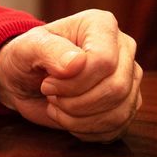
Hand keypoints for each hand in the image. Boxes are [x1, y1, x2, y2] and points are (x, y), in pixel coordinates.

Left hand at [0, 10, 141, 141]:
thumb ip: (49, 50)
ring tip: (60, 107)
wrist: (27, 79)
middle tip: (52, 97)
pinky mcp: (128, 102)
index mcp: (102, 26)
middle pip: (117, 87)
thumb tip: (76, 64)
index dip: (74, 82)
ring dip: (80, 119)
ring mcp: (130, 77)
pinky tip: (71, 118)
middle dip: (76, 103)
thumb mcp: (27, 48)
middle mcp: (124, 48)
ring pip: (119, 111)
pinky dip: (88, 130)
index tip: (47, 84)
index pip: (104, 61)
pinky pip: (118, 126)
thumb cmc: (27, 57)